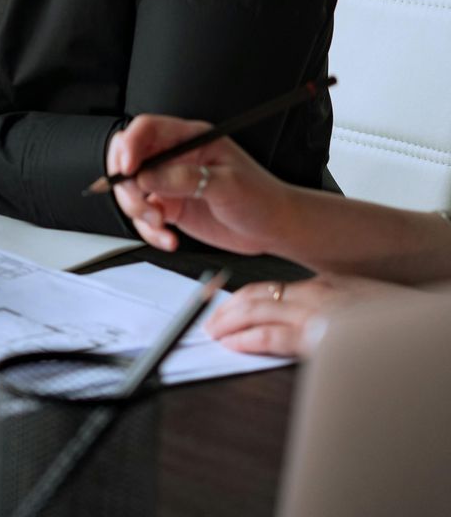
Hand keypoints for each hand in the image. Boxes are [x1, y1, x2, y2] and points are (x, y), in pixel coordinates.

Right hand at [108, 115, 294, 255]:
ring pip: (132, 190)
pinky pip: (144, 217)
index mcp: (190, 140)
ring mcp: (170, 183)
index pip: (146, 130)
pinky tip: (168, 239)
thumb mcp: (227, 185)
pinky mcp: (170, 207)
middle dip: (127, 183)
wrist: (274, 228)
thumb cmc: (262, 198)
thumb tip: (147, 177)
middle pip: (129, 158)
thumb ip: (185, 179)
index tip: (127, 169)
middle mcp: (175, 158)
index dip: (130, 145)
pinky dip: (149, 231)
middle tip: (142, 203)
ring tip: (161, 225)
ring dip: (138, 211)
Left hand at [203, 274, 413, 356]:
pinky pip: (274, 336)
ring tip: (213, 332)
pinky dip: (249, 339)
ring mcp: (319, 313)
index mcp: (324, 285)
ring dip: (229, 322)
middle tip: (208, 320)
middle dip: (226, 309)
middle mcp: (317, 293)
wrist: (421, 329)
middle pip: (256, 296)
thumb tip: (305, 322)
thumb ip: (328, 307)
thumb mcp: (357, 304)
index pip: (268, 287)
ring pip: (258, 311)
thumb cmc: (395, 320)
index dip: (240, 299)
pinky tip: (233, 344)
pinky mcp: (323, 336)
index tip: (224, 306)